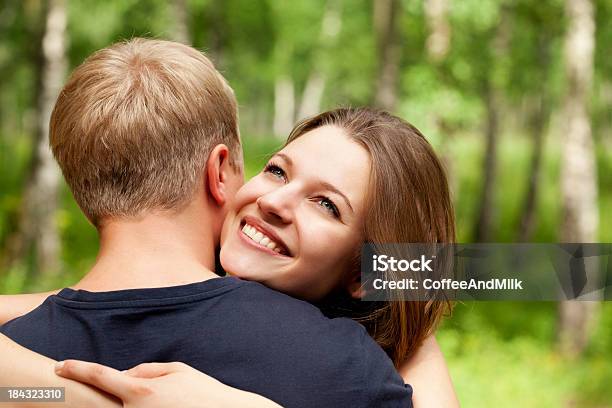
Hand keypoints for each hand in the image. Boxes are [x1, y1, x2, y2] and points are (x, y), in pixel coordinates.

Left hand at [55, 360, 282, 407]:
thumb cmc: (201, 391)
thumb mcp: (176, 370)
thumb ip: (145, 370)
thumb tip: (124, 376)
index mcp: (141, 391)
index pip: (101, 376)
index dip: (77, 369)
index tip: (60, 365)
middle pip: (107, 398)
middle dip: (107, 389)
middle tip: (125, 383)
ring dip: (128, 399)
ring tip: (162, 395)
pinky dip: (138, 405)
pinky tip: (164, 401)